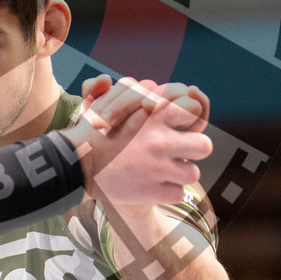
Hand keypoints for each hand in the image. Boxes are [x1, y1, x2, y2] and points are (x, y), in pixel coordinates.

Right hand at [67, 77, 211, 207]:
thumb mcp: (106, 102)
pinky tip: (152, 185)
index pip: (194, 109)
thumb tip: (147, 85)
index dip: (190, 117)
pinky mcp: (153, 191)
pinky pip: (178, 194)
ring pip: (192, 173)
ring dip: (179, 174)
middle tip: (180, 151)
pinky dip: (166, 192)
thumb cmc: (93, 132)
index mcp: (154, 115)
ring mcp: (158, 168)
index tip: (179, 123)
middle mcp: (160, 140)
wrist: (76, 165)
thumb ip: (125, 89)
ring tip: (163, 171)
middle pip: (203, 145)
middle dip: (194, 149)